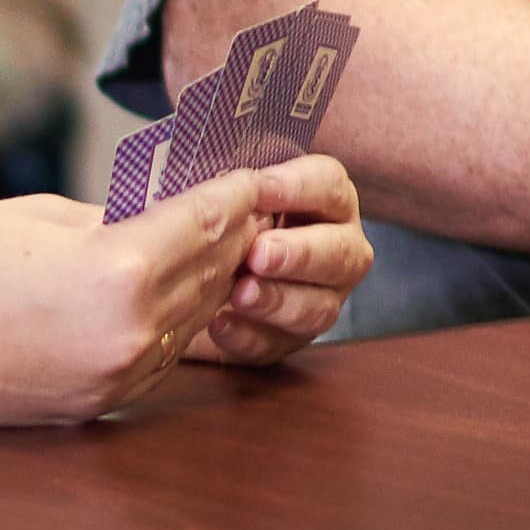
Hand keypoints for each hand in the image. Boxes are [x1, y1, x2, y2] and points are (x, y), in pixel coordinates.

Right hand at [0, 167, 309, 420]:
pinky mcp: (94, 406)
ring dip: (209, 280)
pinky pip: (159, 357)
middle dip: (233, 234)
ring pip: (195, 319)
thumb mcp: (48, 217)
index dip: (238, 193)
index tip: (252, 172)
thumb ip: (124, 218)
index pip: (211, 223)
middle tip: (245, 201)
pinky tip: (166, 292)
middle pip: (216, 273)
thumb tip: (176, 209)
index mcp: (121, 274)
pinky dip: (172, 322)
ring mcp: (114, 380)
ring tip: (213, 241)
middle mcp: (130, 336)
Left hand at [186, 154, 370, 367]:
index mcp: (327, 202)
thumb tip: (232, 186)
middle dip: (300, 254)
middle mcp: (337, 250)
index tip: (259, 189)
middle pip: (341, 252)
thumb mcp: (225, 194)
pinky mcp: (289, 339)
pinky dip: (249, 336)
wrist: (188, 274)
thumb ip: (236, 187)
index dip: (299, 186)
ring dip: (278, 300)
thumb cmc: (218, 217)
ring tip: (238, 294)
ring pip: (319, 307)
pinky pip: (279, 344)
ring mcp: (321, 299)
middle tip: (259, 254)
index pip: (330, 185)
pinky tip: (219, 324)